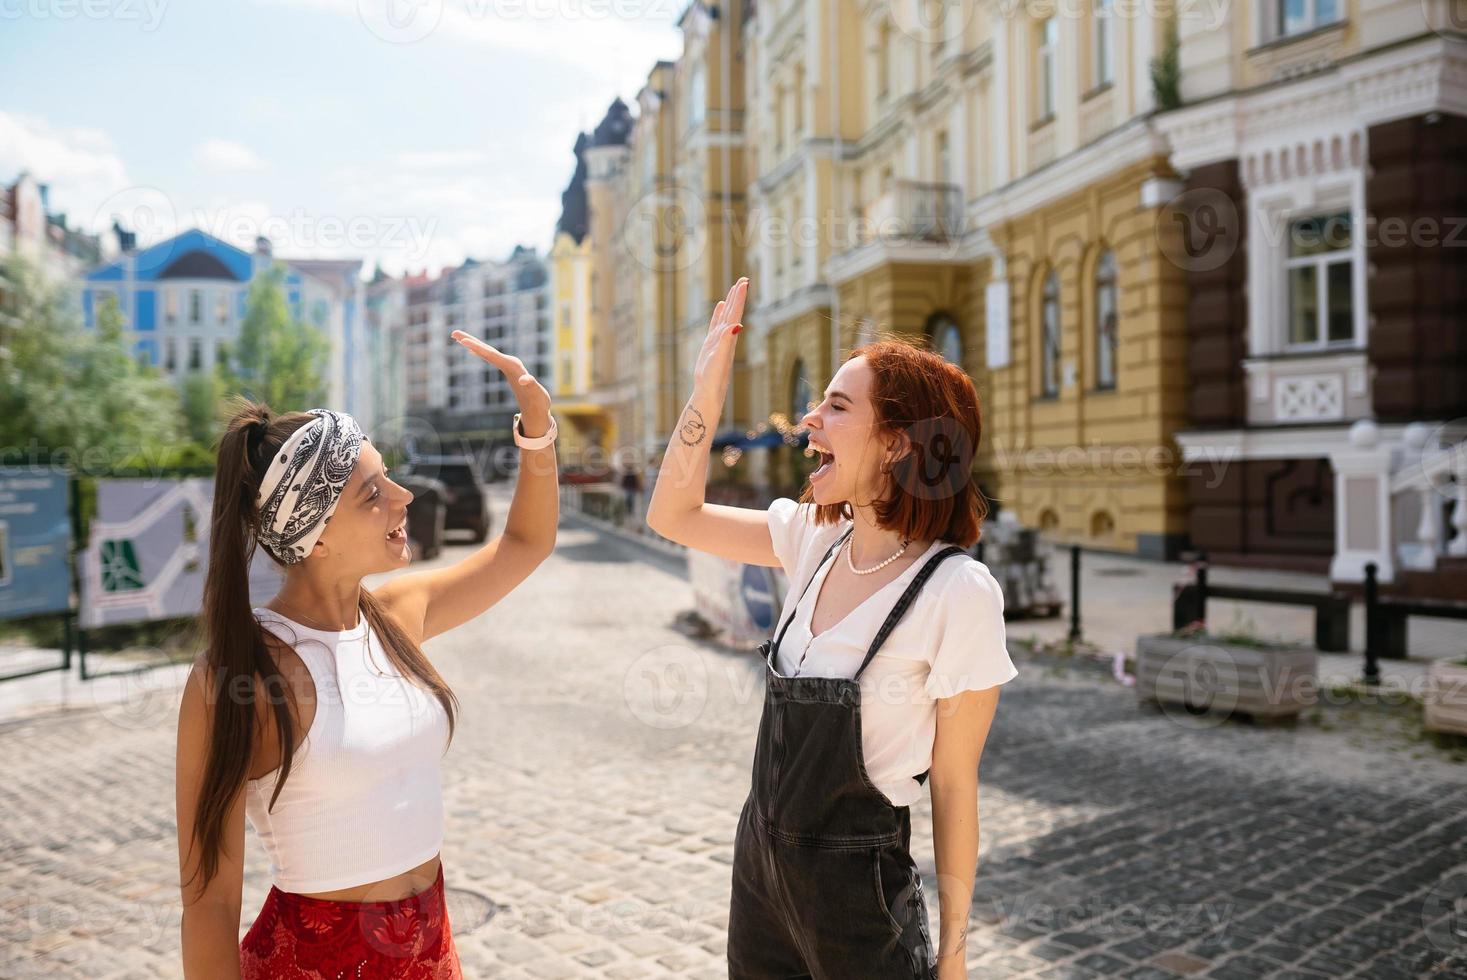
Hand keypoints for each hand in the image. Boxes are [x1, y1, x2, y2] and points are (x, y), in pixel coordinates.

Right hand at [451, 331, 552, 435]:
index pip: (492, 355)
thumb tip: (525, 380)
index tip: (464, 341)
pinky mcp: (506, 368)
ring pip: (487, 352)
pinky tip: (471, 351)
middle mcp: (509, 362)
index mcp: (512, 366)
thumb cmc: (538, 401)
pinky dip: (480, 352)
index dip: (477, 348)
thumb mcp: (536, 393)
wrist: (540, 405)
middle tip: (454, 332)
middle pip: (487, 350)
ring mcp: (507, 364)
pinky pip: (489, 357)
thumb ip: (531, 384)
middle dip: (470, 341)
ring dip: (473, 345)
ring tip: (457, 337)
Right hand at [692, 278, 747, 392]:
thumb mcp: (720, 357)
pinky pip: (716, 324)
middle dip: (738, 296)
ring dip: (731, 302)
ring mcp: (719, 339)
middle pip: (734, 312)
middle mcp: (726, 336)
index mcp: (729, 338)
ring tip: (734, 287)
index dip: (740, 298)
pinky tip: (721, 306)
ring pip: (726, 316)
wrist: (709, 391)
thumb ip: (727, 340)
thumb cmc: (714, 377)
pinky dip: (719, 313)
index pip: (736, 313)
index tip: (744, 282)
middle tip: (744, 279)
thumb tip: (736, 324)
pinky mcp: (711, 344)